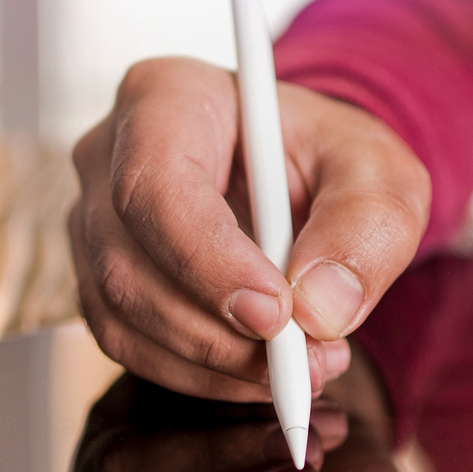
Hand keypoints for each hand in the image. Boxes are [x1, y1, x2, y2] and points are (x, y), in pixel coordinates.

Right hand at [68, 56, 428, 401]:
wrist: (307, 181)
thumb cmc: (331, 159)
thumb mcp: (379, 172)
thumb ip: (365, 226)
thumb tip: (320, 307)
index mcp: (166, 97)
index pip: (155, 186)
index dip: (207, 260)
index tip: (276, 313)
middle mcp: (108, 156)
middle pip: (126, 263)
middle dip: (217, 332)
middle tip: (307, 360)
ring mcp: (94, 221)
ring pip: (119, 314)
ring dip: (211, 363)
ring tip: (301, 367)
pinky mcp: (101, 277)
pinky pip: (128, 344)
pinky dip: (197, 374)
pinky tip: (259, 371)